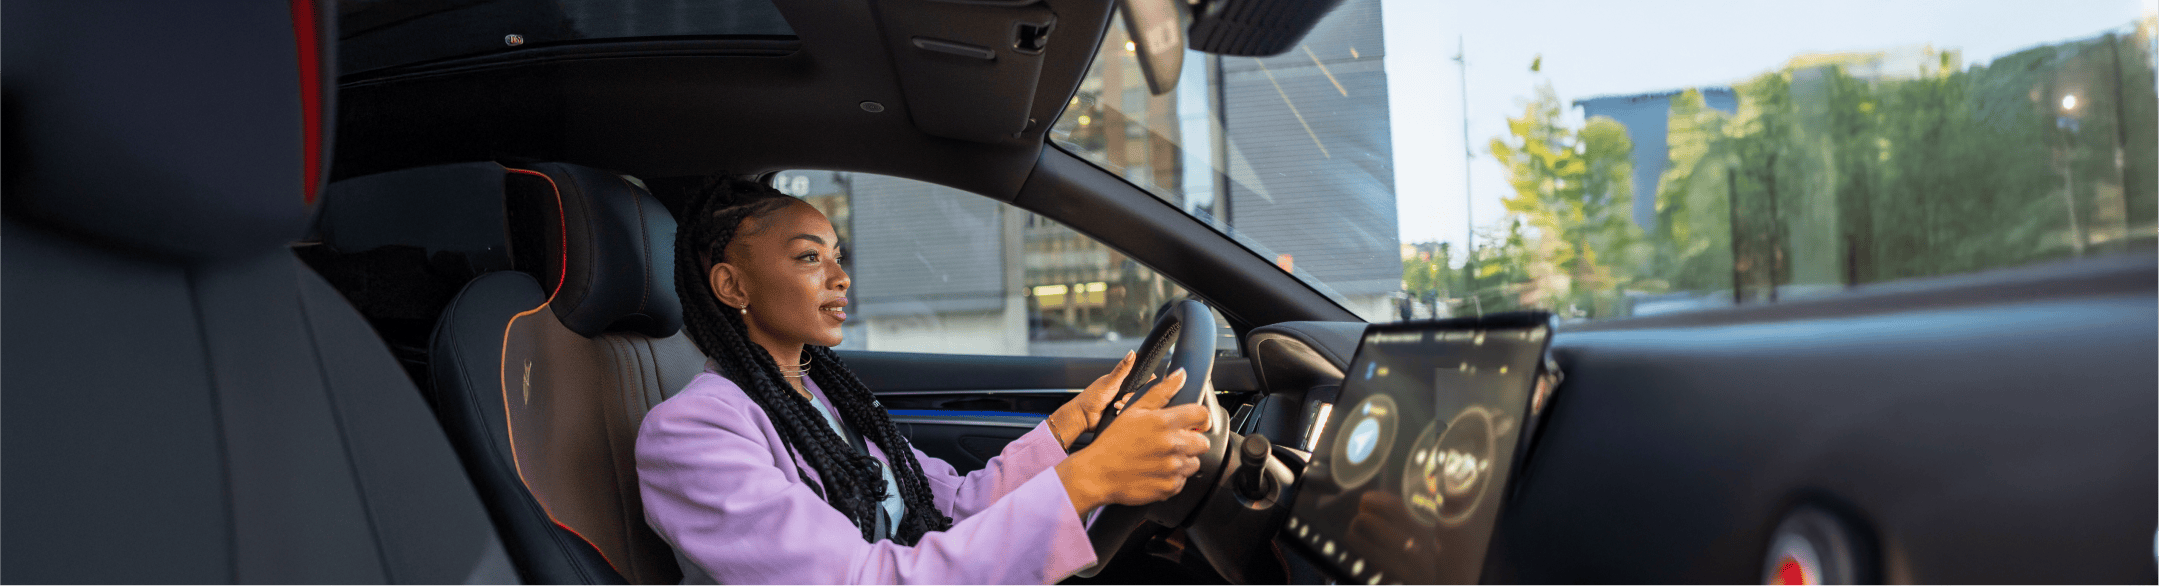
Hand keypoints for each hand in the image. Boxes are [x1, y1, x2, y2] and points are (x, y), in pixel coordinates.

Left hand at [1047, 350, 1136, 449]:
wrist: (1083, 416)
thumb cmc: (1092, 397)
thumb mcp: (1110, 382)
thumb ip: (1122, 369)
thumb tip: (1131, 352)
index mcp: (1123, 382)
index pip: (1143, 380)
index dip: (1146, 383)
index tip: (1143, 386)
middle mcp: (1125, 392)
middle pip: (1140, 394)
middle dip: (1131, 397)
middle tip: (1122, 398)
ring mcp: (1124, 403)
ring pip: (1136, 405)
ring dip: (1126, 406)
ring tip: (1115, 406)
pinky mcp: (1122, 414)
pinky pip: (1130, 414)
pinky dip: (1123, 413)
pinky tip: (1115, 413)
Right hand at [1055, 368, 1212, 516]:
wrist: (1097, 474)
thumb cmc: (1113, 442)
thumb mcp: (1134, 410)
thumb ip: (1161, 391)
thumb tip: (1180, 374)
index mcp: (1165, 422)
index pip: (1202, 415)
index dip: (1201, 418)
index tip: (1196, 423)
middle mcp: (1173, 445)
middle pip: (1203, 442)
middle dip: (1191, 441)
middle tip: (1172, 442)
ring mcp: (1173, 468)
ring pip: (1194, 463)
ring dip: (1183, 460)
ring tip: (1161, 458)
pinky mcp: (1170, 487)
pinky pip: (1182, 481)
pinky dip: (1173, 477)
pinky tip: (1156, 471)